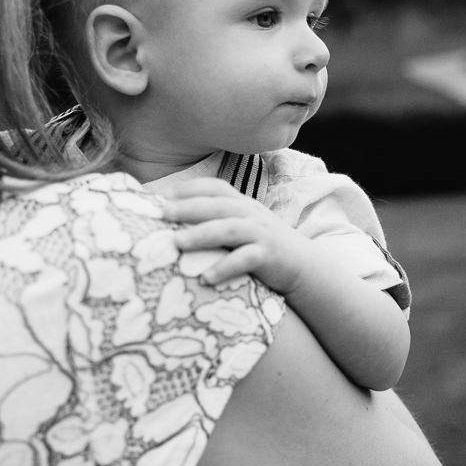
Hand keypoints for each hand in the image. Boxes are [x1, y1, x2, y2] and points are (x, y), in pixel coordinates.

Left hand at [158, 178, 316, 294]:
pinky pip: (246, 259)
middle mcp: (251, 214)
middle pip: (218, 205)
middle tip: (162, 213)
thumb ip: (217, 221)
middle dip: (188, 207)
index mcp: (242, 204)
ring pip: (230, 229)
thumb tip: (172, 225)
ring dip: (202, 234)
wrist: (303, 266)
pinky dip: (225, 267)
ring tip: (177, 242)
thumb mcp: (243, 226)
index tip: (161, 195)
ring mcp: (261, 234)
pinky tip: (206, 277)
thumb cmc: (262, 248)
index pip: (215, 187)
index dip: (189, 188)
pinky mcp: (269, 256)